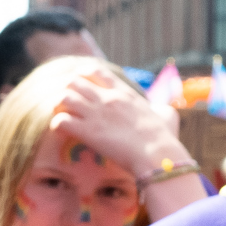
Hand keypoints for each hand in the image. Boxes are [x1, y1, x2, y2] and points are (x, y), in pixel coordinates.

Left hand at [46, 71, 188, 178]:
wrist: (157, 154)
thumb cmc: (165, 138)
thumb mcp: (167, 116)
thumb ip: (161, 109)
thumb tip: (163, 111)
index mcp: (124, 93)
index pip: (95, 71)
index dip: (84, 75)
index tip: (83, 86)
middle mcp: (107, 99)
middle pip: (73, 81)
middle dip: (68, 92)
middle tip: (71, 105)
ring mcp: (96, 114)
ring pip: (63, 97)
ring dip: (60, 107)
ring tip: (66, 117)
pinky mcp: (88, 132)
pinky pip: (60, 121)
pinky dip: (58, 126)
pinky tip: (65, 132)